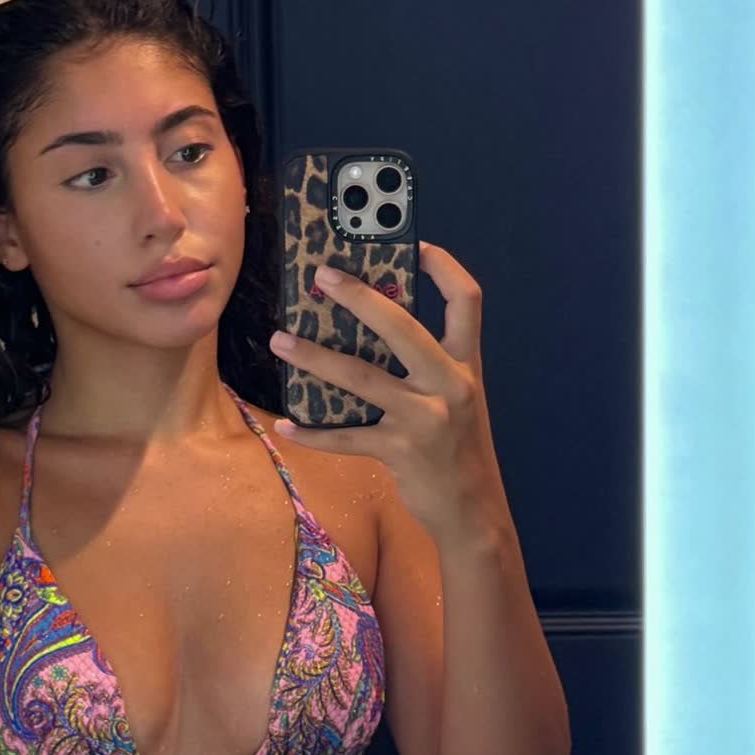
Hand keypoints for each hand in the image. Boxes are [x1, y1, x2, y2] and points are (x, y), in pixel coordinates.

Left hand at [267, 240, 512, 543]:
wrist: (473, 509)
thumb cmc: (456, 446)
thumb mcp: (456, 397)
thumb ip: (428, 364)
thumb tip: (373, 323)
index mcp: (467, 364)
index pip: (467, 301)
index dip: (445, 268)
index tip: (418, 245)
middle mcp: (450, 384)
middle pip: (403, 328)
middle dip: (359, 298)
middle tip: (323, 276)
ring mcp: (424, 418)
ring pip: (361, 377)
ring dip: (314, 358)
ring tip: (280, 341)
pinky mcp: (400, 451)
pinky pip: (346, 437)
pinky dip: (312, 432)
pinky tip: (286, 424)